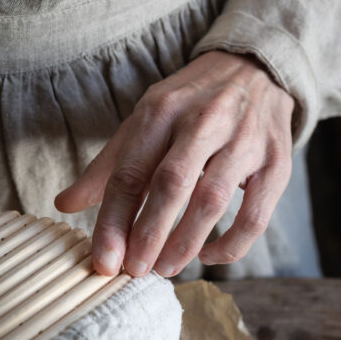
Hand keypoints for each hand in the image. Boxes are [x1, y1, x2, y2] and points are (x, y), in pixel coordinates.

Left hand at [55, 51, 293, 276]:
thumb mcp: (145, 122)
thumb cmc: (190, 105)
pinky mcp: (276, 162)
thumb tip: (64, 205)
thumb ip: (108, 167)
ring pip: (212, 199)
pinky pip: (256, 214)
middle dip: (149, 234)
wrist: (256, 68)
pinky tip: (209, 257)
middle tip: (134, 271)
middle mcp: (203, 121)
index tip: (104, 261)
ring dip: (186, 242)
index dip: (114, 222)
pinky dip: (232, 245)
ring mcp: (244, 140)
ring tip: (165, 269)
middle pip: (171, 184)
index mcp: (161, 111)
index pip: (130, 173)